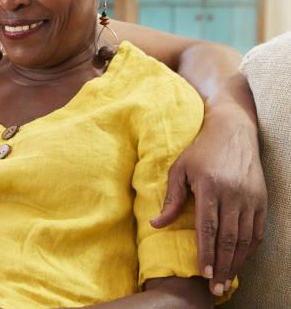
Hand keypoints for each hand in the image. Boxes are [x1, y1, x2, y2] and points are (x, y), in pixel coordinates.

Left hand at [149, 105, 266, 296]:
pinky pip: (257, 230)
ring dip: (237, 262)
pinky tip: (241, 262)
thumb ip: (171, 199)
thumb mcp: (179, 169)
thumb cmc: (200, 151)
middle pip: (229, 238)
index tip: (204, 272)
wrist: (233, 131)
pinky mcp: (261, 199)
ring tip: (227, 281)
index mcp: (210, 187)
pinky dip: (250, 249)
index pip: (208, 227)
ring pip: (245, 238)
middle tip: (216, 287)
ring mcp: (250, 198)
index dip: (206, 252)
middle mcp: (234, 194)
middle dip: (223, 265)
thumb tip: (156, 225)